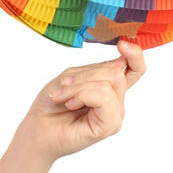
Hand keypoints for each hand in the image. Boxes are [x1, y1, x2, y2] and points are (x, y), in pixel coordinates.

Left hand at [17, 39, 146, 161]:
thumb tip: (121, 63)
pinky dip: (82, 96)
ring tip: (62, 98)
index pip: (135, 70)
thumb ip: (95, 70)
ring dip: (78, 87)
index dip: (135, 55)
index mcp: (108, 88)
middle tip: (63, 86)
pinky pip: (103, 97)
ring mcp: (115, 114)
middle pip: (115, 73)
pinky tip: (70, 105)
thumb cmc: (51, 105)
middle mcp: (116, 101)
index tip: (122, 44)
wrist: (37, 128)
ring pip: (107, 84)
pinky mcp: (110, 126)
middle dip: (84, 76)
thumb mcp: (70, 77)